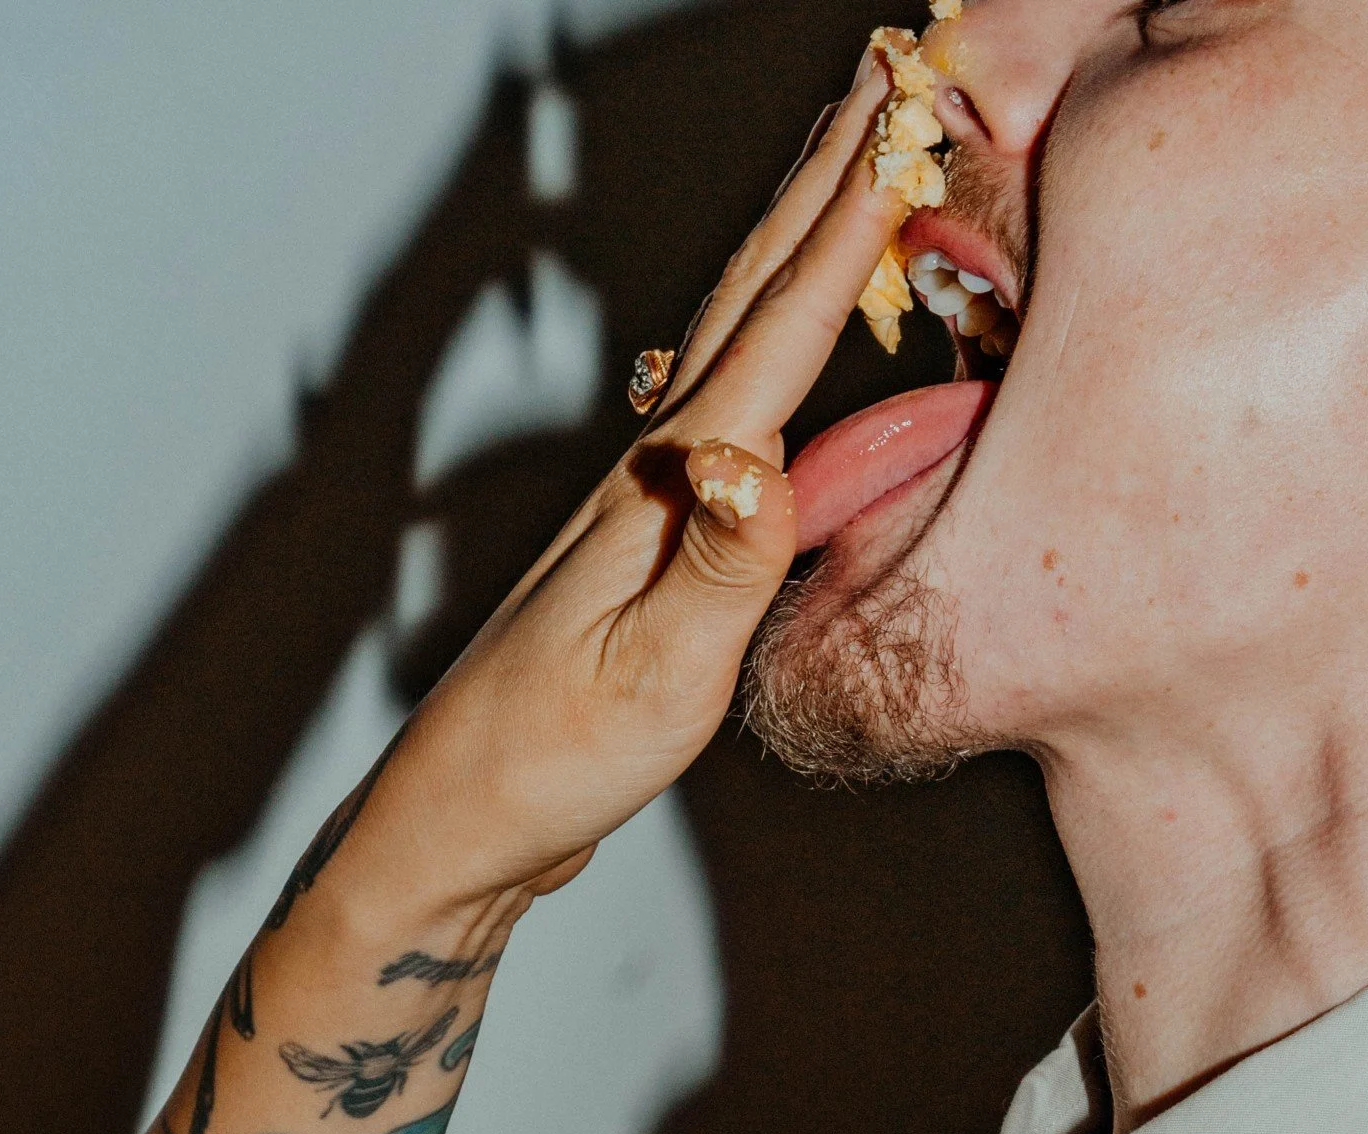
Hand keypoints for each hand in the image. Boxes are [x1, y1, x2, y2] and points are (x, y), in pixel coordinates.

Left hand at [347, 55, 905, 933]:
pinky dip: (775, 334)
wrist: (462, 824)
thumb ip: (721, 568)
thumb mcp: (656, 678)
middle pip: (749, 293)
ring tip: (844, 164)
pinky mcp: (653, 541)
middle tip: (885, 70)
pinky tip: (785, 338)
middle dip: (822, 178)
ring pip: (735, 333)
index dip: (849, 214)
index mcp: (674, 483)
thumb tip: (757, 459)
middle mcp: (658, 467)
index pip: (780, 323)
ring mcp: (651, 499)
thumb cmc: (550, 763)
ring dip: (794, 239)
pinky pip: (735, 398)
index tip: (905, 108)